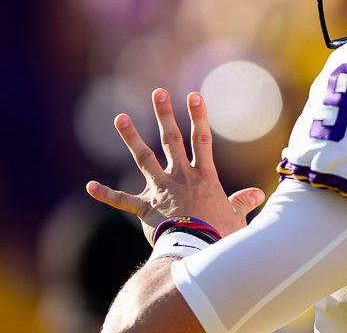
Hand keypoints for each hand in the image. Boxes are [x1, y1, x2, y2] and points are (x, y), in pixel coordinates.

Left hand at [86, 88, 265, 242]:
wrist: (197, 252)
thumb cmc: (219, 236)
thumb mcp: (236, 217)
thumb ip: (242, 202)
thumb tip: (256, 194)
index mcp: (203, 177)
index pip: (202, 140)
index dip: (198, 116)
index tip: (193, 95)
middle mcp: (181, 177)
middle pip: (172, 140)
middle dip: (165, 115)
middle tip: (158, 93)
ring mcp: (161, 191)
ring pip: (144, 158)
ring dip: (132, 137)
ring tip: (120, 117)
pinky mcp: (146, 209)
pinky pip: (122, 201)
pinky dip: (106, 194)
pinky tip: (89, 186)